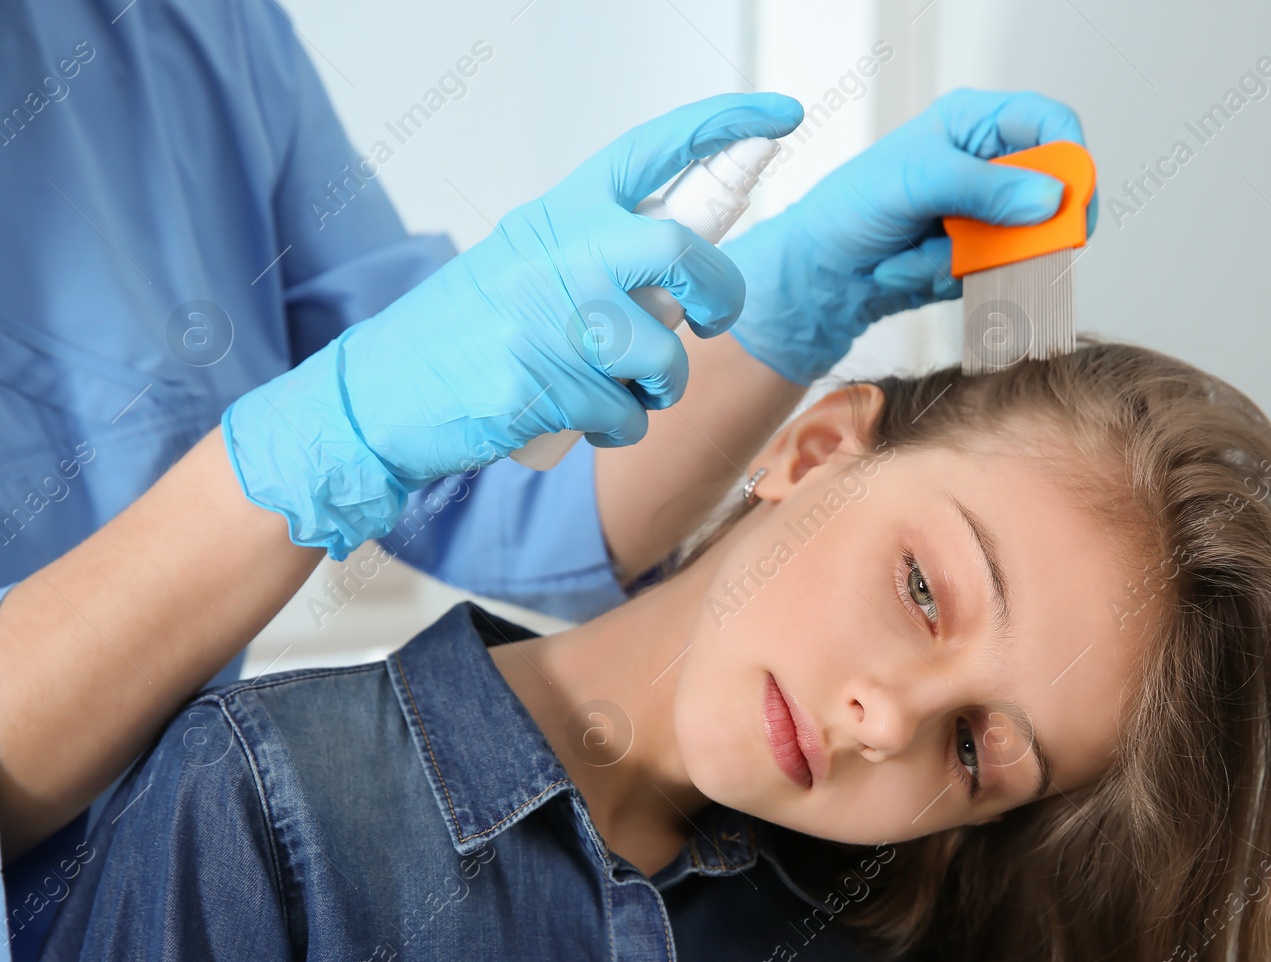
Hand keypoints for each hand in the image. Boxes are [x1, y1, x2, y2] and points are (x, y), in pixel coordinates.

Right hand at [222, 92, 802, 557]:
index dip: (724, 125)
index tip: (781, 115)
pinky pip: (625, 417)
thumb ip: (600, 251)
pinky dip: (617, 430)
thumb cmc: (466, 332)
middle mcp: (558, 253)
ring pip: (662, 356)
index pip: (653, 148)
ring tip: (623, 390)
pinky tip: (578, 422)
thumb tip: (689, 263)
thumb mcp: (526, 261)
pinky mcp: (539, 386)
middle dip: (721, 296)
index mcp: (559, 212)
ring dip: (659, 389)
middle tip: (710, 320)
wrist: (380, 396)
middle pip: (683, 254)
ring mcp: (547, 320)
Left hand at [722, 89, 1097, 384]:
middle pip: (1050, 196)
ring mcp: (982, 215)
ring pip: (1020, 246)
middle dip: (1010, 231)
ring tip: (908, 254)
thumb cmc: (849, 209)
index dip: (1071, 159)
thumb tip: (1049, 198)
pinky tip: (907, 269)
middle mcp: (986, 166)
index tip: (1069, 201)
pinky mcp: (974, 256)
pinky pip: (992, 276)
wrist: (817, 272)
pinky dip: (947, 280)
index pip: (1051, 125)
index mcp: (975, 124)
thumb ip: (984, 187)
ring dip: (962, 261)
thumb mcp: (916, 183)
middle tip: (975, 246)